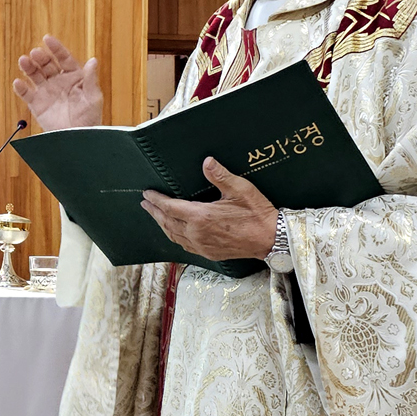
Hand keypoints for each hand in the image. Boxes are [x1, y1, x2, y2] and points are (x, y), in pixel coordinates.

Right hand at [13, 35, 102, 130]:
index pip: (63, 58)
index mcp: (73, 77)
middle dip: (40, 57)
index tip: (47, 39)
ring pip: (35, 75)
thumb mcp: (93, 97)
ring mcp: (47, 92)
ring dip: (28, 67)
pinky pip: (26, 93)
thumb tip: (93, 60)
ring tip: (23, 61)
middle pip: (47, 64)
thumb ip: (90, 79)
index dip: (56, 48)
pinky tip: (18, 82)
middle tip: (35, 53)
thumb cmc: (90, 119)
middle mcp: (59, 82)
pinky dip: (21, 88)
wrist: (77, 139)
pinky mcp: (37, 104)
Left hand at [141, 158, 277, 261]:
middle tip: (145, 204)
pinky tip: (174, 232)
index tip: (147, 194)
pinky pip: (184, 245)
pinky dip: (174, 236)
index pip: (170, 207)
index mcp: (201, 217)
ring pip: (173, 235)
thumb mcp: (240, 189)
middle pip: (167, 222)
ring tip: (155, 216)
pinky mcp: (208, 253)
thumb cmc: (256, 213)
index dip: (157, 200)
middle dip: (154, 212)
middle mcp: (197, 234)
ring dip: (162, 224)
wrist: (270, 239)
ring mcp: (201, 246)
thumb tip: (206, 161)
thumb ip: (220, 176)